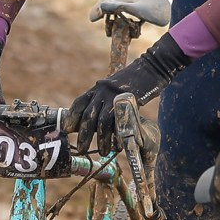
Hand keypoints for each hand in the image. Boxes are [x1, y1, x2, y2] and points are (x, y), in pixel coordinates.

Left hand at [68, 34, 187, 151]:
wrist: (152, 68)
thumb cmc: (134, 81)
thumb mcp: (113, 88)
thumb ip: (103, 101)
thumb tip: (93, 123)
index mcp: (98, 87)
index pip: (79, 103)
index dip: (72, 118)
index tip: (67, 130)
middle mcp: (103, 90)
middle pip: (88, 115)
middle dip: (84, 134)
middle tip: (82, 149)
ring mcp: (115, 95)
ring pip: (103, 121)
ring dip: (101, 139)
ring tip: (102, 152)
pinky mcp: (129, 101)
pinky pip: (119, 122)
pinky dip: (117, 136)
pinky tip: (117, 146)